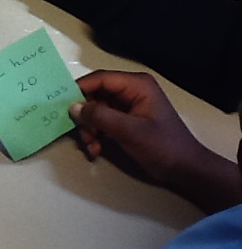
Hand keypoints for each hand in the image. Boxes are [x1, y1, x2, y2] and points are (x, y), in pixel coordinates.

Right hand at [70, 71, 206, 185]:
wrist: (185, 170)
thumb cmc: (162, 146)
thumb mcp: (128, 130)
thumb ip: (99, 116)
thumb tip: (73, 107)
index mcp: (136, 85)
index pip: (100, 79)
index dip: (79, 89)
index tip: (62, 104)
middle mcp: (131, 91)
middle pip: (96, 95)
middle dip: (85, 115)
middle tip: (80, 132)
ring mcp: (129, 106)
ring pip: (96, 110)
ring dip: (90, 128)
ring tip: (90, 146)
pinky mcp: (127, 120)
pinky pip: (103, 121)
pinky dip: (97, 134)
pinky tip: (96, 149)